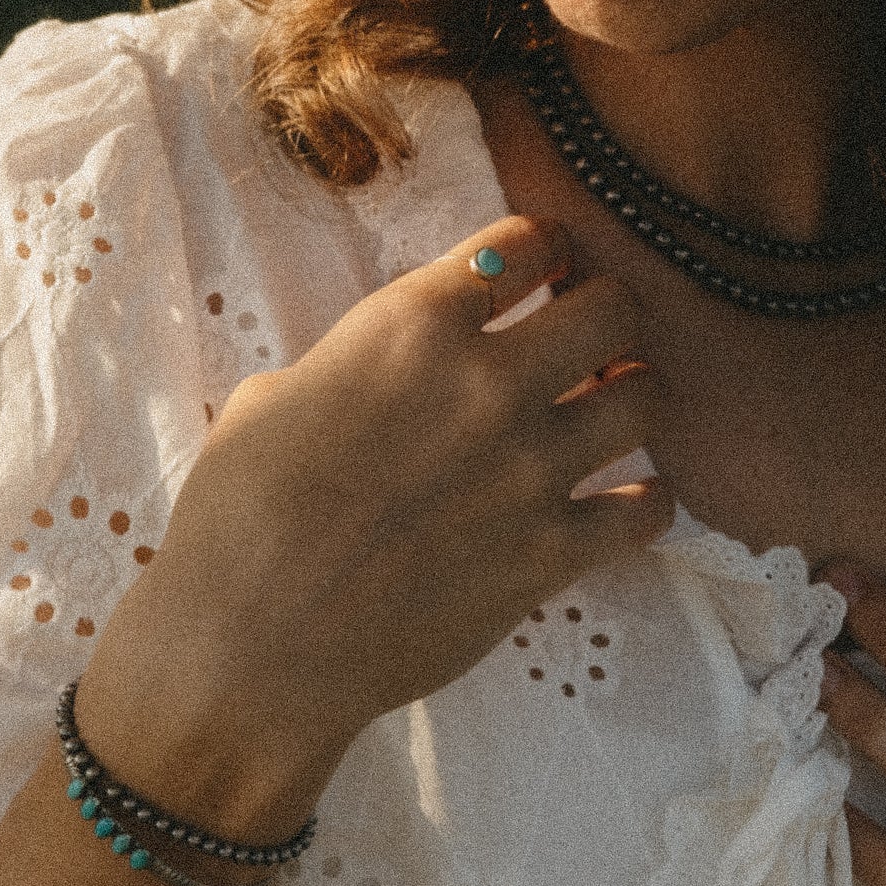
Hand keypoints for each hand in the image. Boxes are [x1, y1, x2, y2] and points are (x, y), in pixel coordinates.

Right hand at [78, 215, 671, 835]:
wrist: (247, 643)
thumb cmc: (236, 514)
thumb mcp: (276, 394)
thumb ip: (355, 361)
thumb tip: (386, 367)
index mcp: (413, 324)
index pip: (527, 242)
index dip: (544, 252)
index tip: (546, 271)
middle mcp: (489, 382)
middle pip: (614, 306)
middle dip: (607, 314)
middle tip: (587, 340)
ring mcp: (531, 469)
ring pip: (647, 397)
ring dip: (631, 397)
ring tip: (605, 412)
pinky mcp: (553, 553)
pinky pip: (649, 508)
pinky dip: (646, 501)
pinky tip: (624, 501)